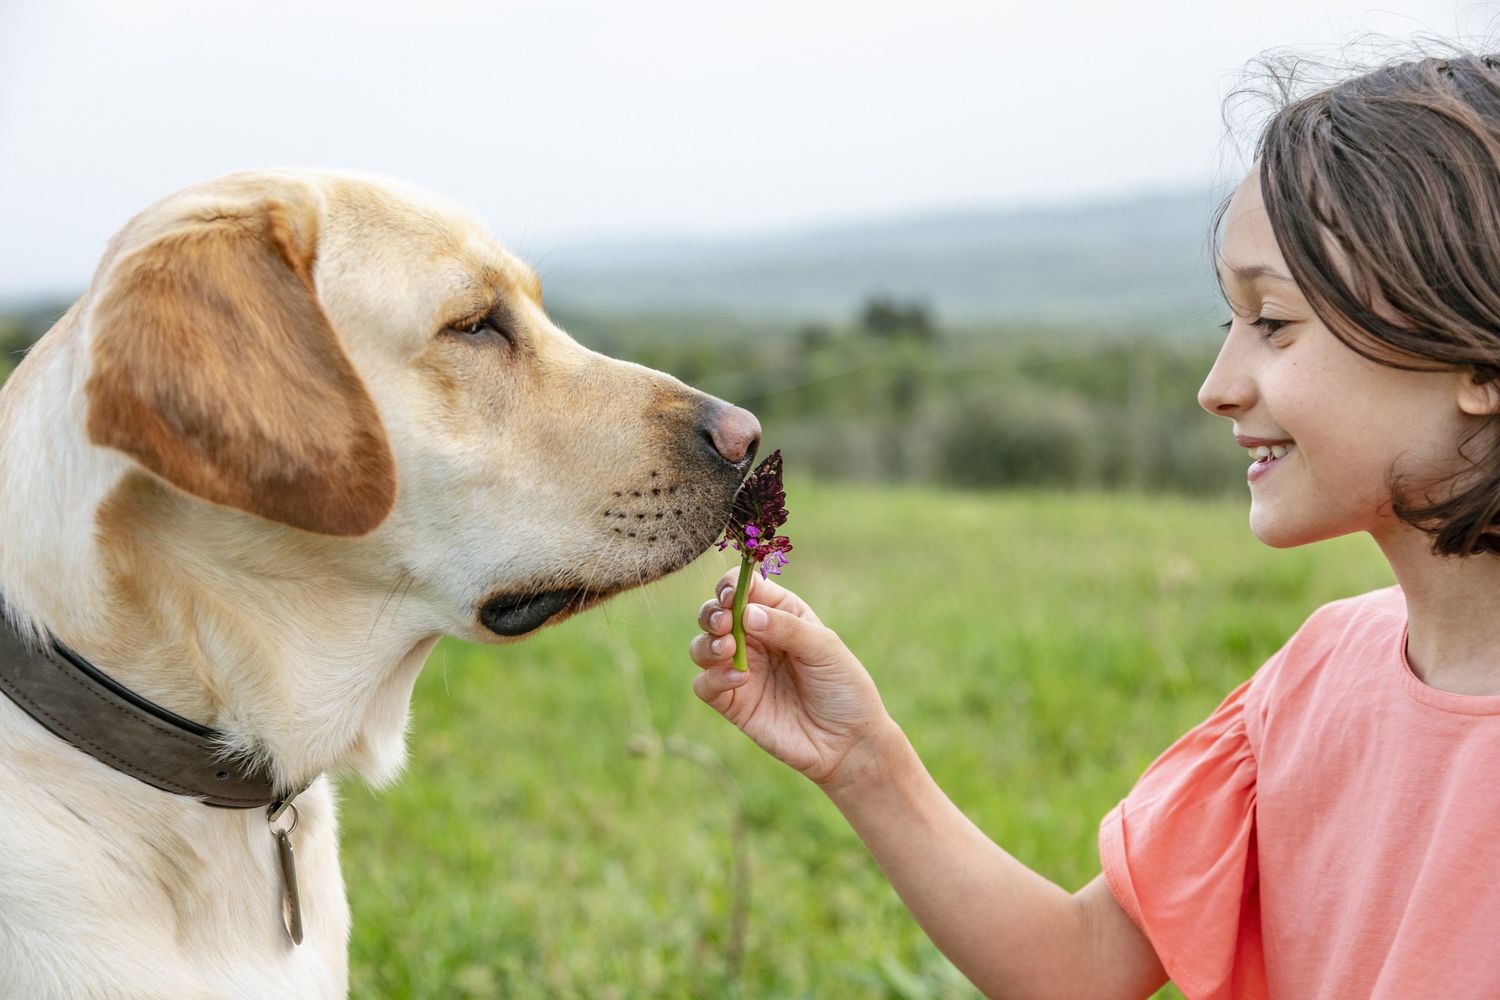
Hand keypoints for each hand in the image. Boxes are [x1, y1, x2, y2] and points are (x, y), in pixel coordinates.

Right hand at [688, 569, 894, 788]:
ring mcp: (741, 669)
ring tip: (727, 649)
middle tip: (724, 623)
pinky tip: (741, 679)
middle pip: (714, 613)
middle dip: (711, 613)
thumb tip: (746, 613)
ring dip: (707, 644)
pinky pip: (704, 684)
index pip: (744, 587)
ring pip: (701, 646)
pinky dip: (713, 678)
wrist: (848, 743)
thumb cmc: (844, 688)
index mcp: (780, 613)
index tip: (729, 595)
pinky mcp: (733, 702)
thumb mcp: (825, 649)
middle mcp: (755, 638)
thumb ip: (787, 627)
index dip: (730, 585)